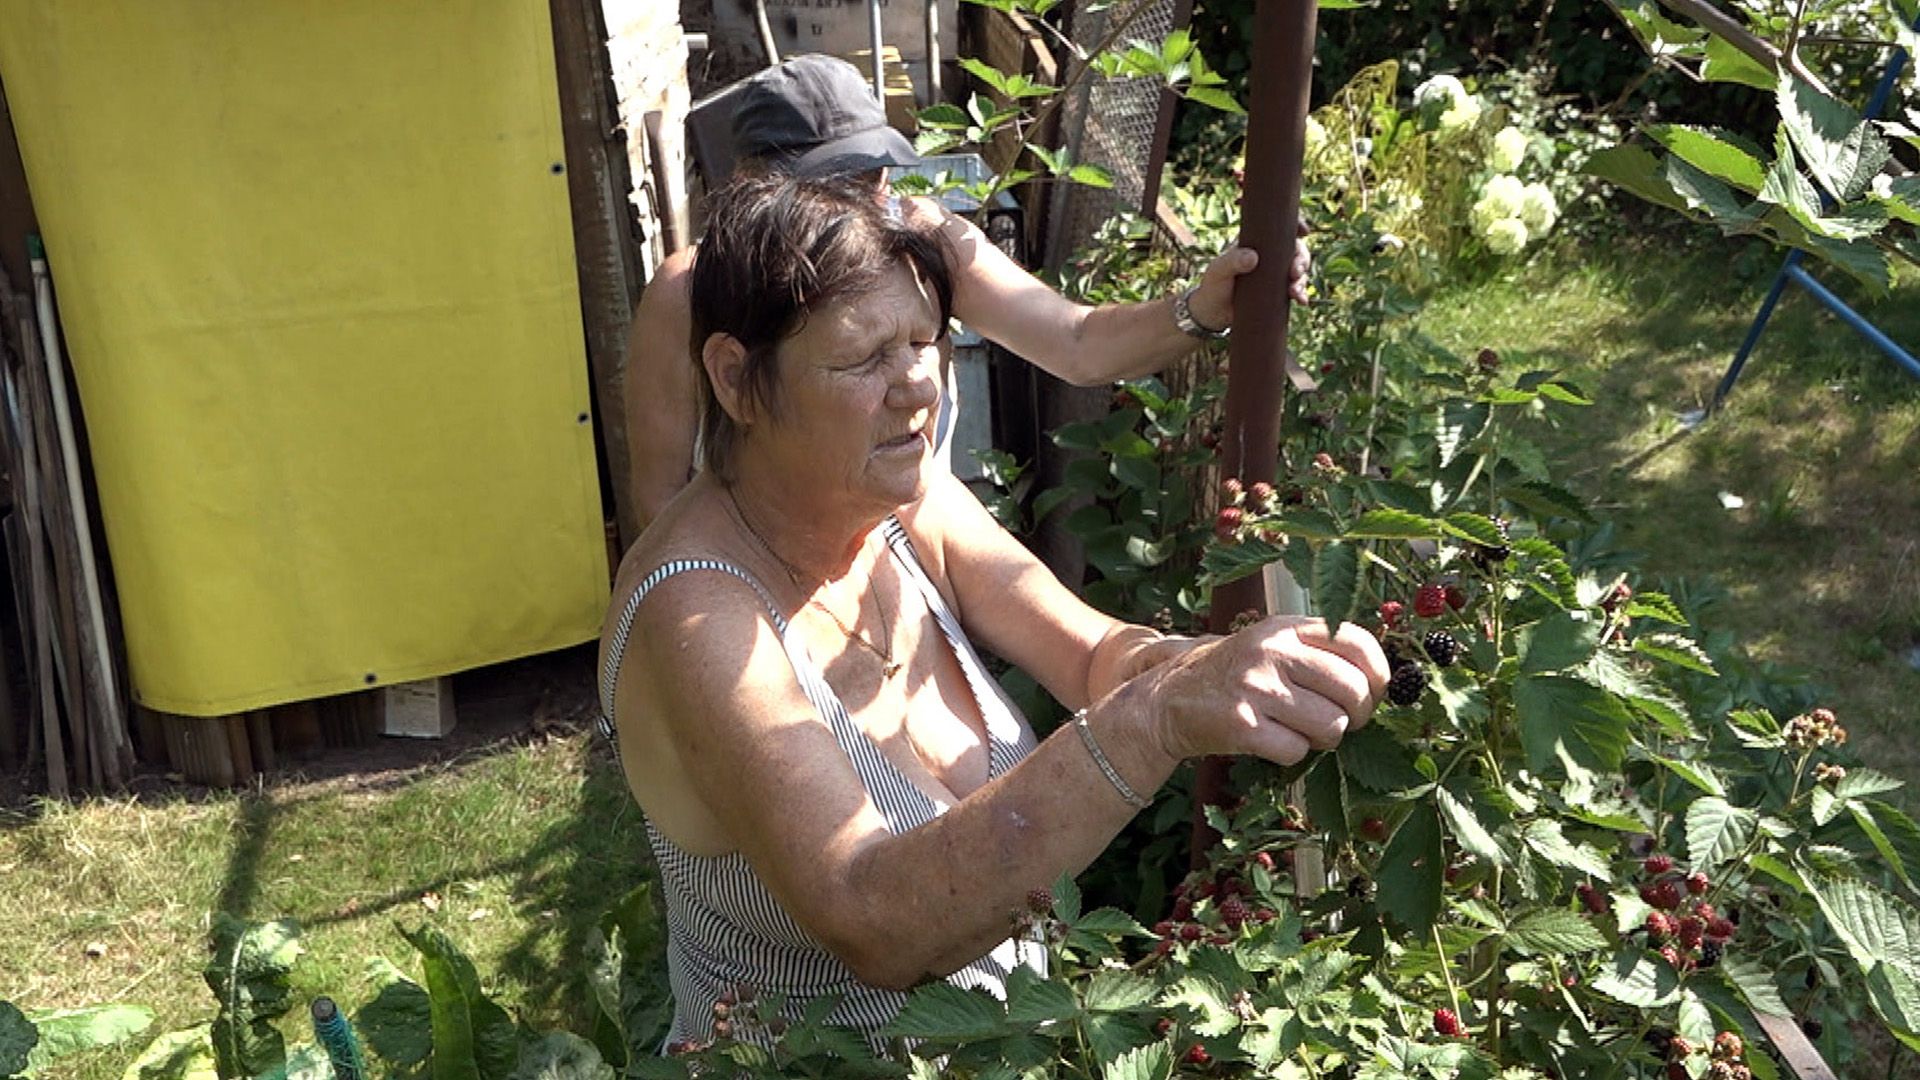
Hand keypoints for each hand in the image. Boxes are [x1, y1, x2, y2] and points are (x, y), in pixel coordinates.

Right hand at [1136, 616, 1388, 766]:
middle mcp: (1272, 651)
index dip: (1378, 675)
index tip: (1372, 693)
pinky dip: (1291, 755)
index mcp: (1286, 627)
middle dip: (1356, 716)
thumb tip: (1380, 682)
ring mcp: (1256, 687)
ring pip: (1331, 726)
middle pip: (1352, 691)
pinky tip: (1272, 742)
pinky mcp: (1242, 725)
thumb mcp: (1271, 645)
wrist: (1168, 699)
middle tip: (1340, 722)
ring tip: (1302, 732)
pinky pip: (1296, 751)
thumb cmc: (1235, 676)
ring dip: (1324, 740)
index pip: (1357, 642)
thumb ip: (1317, 652)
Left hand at [1185, 218, 1314, 330]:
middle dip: (1302, 259)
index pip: (1279, 228)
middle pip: (1296, 249)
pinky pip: (1296, 290)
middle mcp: (1270, 255)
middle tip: (1295, 272)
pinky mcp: (1278, 292)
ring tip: (1295, 291)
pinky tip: (1302, 301)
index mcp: (1256, 242)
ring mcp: (1275, 274)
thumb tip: (1253, 257)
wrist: (1213, 313)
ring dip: (1303, 279)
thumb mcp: (1219, 271)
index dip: (1296, 225)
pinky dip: (1301, 294)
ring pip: (1299, 270)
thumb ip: (1232, 262)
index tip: (1303, 231)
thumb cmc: (1213, 285)